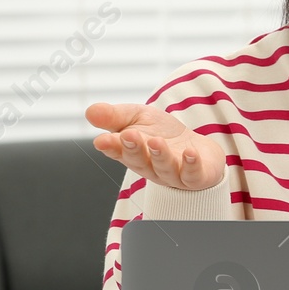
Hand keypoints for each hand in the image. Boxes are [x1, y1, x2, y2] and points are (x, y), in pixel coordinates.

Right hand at [85, 101, 225, 190]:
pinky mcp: (196, 177)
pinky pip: (192, 175)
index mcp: (132, 154)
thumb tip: (90, 112)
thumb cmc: (164, 135)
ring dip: (159, 156)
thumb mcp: (138, 117)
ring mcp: (173, 174)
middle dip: (133, 149)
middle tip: (129, 135)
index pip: (118, 152)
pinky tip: (190, 153)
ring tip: (156, 141)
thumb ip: (115, 116)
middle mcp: (150, 167)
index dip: (111, 147)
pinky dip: (191, 165)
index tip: (102, 140)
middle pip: (140, 162)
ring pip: (164, 169)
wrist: (198, 149)